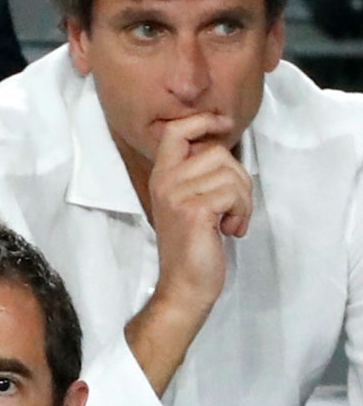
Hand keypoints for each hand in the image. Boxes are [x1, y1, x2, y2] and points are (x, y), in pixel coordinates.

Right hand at [147, 112, 251, 320]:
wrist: (183, 285)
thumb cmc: (193, 246)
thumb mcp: (187, 202)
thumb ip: (197, 174)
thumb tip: (221, 147)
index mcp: (161, 176)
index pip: (176, 131)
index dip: (203, 121)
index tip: (224, 124)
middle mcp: (164, 181)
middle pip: (217, 152)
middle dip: (239, 177)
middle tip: (233, 206)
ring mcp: (176, 195)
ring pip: (231, 173)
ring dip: (243, 199)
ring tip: (231, 221)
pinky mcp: (194, 210)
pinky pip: (234, 193)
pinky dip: (242, 212)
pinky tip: (230, 230)